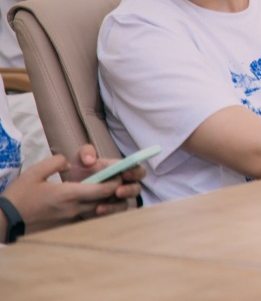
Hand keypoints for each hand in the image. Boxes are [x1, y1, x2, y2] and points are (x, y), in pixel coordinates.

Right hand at [1, 152, 122, 233]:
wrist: (4, 221)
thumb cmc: (19, 195)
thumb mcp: (35, 171)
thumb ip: (56, 162)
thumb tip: (69, 163)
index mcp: (68, 194)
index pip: (102, 190)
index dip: (115, 182)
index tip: (120, 174)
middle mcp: (73, 209)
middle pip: (104, 201)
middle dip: (115, 191)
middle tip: (119, 181)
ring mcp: (70, 220)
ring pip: (97, 212)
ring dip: (107, 202)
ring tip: (109, 191)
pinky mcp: (65, 227)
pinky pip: (87, 218)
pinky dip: (95, 211)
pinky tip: (93, 203)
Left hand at [70, 144, 145, 208]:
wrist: (69, 190)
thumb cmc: (80, 171)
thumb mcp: (80, 158)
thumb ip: (86, 152)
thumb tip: (90, 160)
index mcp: (121, 170)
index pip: (136, 169)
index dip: (135, 171)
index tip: (125, 172)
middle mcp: (124, 185)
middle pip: (136, 188)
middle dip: (129, 189)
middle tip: (118, 191)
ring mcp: (118, 200)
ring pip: (126, 203)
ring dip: (116, 205)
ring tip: (103, 205)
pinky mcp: (110, 212)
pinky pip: (114, 214)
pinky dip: (107, 212)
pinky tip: (97, 210)